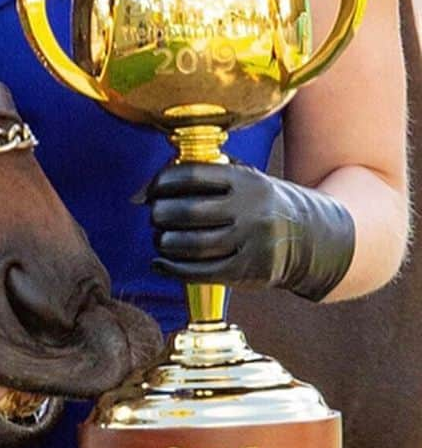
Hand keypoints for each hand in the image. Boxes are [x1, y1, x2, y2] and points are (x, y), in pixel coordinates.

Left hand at [137, 160, 355, 301]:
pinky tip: (160, 264)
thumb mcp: (238, 179)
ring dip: (165, 243)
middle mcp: (250, 208)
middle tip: (155, 217)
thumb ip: (193, 178)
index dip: (162, 182)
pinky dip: (172, 269)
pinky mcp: (249, 271)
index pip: (191, 175)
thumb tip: (137, 195)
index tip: (151, 192)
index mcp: (244, 179)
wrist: (310, 236)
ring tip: (160, 240)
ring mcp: (252, 241)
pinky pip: (201, 272)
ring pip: (192, 244)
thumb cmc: (258, 203)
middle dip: (160, 215)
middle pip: (188, 211)